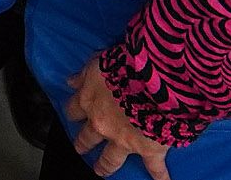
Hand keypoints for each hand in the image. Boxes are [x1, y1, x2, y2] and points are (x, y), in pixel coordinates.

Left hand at [64, 58, 174, 179]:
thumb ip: (84, 75)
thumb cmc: (127, 66)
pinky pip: (154, 167)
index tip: (73, 116)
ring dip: (105, 165)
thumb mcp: (98, 62)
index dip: (73, 113)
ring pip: (110, 158)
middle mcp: (102, 124)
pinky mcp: (147, 149)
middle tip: (80, 148)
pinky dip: (160, 176)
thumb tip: (71, 81)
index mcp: (90, 100)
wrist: (154, 81)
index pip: (74, 109)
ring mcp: (123, 139)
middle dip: (83, 143)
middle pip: (87, 137)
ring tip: (101, 170)